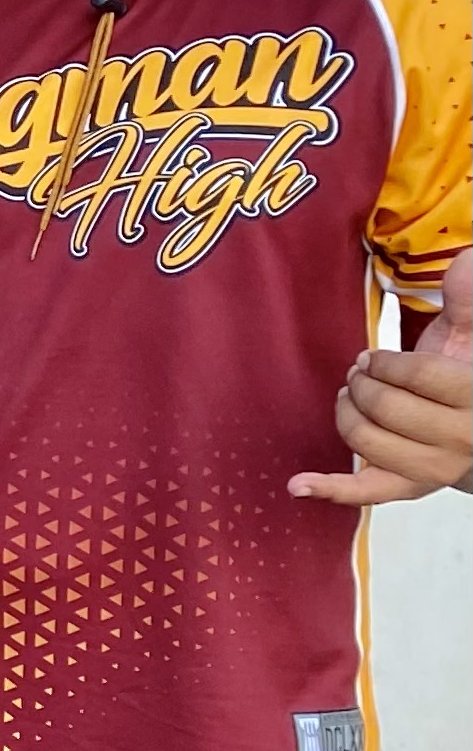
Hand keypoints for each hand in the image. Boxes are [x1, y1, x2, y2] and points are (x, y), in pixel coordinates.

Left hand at [292, 258, 469, 504]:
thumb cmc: (465, 382)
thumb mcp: (469, 340)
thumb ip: (466, 301)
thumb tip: (466, 257)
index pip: (417, 375)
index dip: (387, 363)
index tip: (375, 358)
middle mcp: (459, 439)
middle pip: (387, 408)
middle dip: (362, 385)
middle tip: (358, 373)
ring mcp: (433, 469)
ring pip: (368, 441)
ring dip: (346, 414)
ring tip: (350, 396)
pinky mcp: (406, 488)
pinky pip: (366, 492)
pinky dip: (329, 489)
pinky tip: (295, 485)